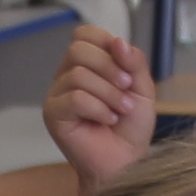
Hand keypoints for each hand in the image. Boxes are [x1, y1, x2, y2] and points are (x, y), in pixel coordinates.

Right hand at [43, 27, 155, 188]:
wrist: (125, 162)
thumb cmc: (131, 128)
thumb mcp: (142, 89)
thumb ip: (134, 62)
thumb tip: (118, 41)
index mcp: (86, 64)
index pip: (84, 34)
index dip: (106, 44)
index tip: (126, 68)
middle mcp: (67, 75)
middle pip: (77, 50)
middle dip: (109, 68)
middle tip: (127, 89)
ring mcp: (57, 95)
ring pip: (77, 75)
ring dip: (108, 93)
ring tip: (121, 111)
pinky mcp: (53, 115)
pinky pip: (74, 99)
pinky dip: (98, 109)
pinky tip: (107, 120)